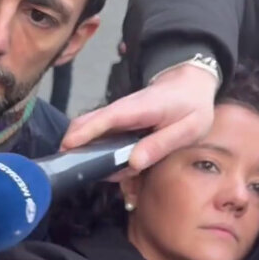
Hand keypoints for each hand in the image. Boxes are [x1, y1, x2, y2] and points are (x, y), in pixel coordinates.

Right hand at [63, 63, 217, 172]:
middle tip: (73, 170)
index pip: (105, 118)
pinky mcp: (116, 124)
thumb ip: (160, 144)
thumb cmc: (191, 106)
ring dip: (90, 154)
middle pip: (85, 123)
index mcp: (138, 109)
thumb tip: (133, 163)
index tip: (66, 147)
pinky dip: (101, 154)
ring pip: (89, 132)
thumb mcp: (188, 128)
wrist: (190, 86)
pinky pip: (99, 137)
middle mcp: (120, 111)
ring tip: (113, 174)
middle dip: (73, 145)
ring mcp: (115, 117)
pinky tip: (118, 168)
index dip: (84, 132)